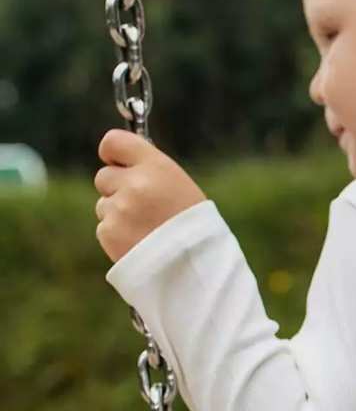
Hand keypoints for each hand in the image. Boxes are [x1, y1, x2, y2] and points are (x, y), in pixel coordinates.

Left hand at [94, 129, 206, 263]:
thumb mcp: (182, 188)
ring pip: (104, 205)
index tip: (116, 162)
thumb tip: (124, 164)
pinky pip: (104, 228)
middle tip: (142, 208)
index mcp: (157, 167)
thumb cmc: (195, 228)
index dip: (113, 153)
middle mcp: (134, 184)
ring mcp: (119, 209)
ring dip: (118, 215)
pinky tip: (140, 243)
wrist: (196, 268)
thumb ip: (152, 173)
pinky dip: (118, 235)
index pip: (113, 142)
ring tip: (147, 230)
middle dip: (117, 189)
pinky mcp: (109, 233)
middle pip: (104, 177)